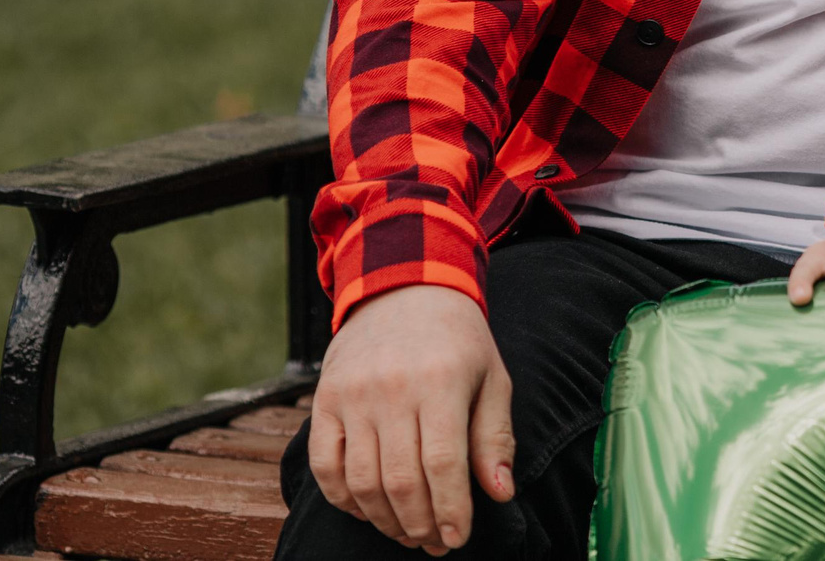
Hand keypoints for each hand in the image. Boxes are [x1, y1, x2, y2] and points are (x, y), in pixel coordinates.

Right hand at [309, 284, 513, 554]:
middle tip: (434, 544)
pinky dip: (344, 499)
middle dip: (420, 523)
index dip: (451, 509)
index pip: (443, 463)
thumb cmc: (458, 341)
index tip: (458, 538)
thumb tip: (500, 494)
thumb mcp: (492, 377)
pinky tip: (368, 511)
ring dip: (384, 519)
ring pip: (361, 480)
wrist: (404, 290)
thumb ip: (495, 436)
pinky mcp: (324, 401)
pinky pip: (325, 466)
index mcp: (441, 381)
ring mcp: (352, 396)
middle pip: (401, 480)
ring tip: (408, 532)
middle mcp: (392, 389)